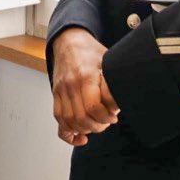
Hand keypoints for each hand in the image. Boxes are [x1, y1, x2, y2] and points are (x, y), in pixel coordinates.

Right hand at [52, 27, 117, 146]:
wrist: (69, 42)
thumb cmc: (91, 52)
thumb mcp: (108, 61)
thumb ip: (114, 82)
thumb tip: (123, 101)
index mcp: (86, 75)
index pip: (93, 107)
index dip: (106, 117)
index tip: (114, 116)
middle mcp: (70, 84)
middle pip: (81, 118)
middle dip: (97, 126)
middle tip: (107, 122)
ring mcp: (61, 90)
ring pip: (69, 121)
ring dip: (84, 129)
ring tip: (96, 125)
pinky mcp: (56, 95)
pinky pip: (58, 119)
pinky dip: (68, 133)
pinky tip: (80, 137)